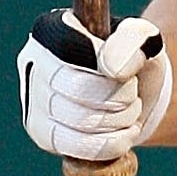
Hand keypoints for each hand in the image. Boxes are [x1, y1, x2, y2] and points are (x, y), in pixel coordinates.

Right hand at [17, 9, 171, 162]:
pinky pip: (76, 146)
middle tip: (133, 97)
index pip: (77, 54)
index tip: (128, 76)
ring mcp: (32, 99)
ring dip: (119, 122)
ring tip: (128, 113)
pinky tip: (122, 135)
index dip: (113, 72)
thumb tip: (111, 69)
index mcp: (51, 29)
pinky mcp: (40, 132)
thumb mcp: (144, 40)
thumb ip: (134, 40)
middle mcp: (32, 61)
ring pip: (80, 121)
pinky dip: (110, 144)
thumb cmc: (133, 60)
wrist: (131, 96)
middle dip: (121, 99)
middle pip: (78, 90)